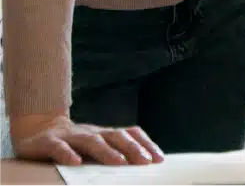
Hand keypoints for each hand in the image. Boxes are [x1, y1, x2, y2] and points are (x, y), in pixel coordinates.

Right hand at [10, 113, 162, 165]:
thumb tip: (141, 163)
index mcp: (104, 134)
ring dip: (106, 151)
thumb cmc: (73, 143)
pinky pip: (59, 147)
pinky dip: (67, 154)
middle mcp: (91, 132)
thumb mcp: (95, 147)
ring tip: (119, 162)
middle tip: (145, 161)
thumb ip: (113, 152)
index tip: (159, 158)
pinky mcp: (49, 142)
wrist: (38, 128)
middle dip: (132, 148)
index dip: (145, 144)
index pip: (129, 134)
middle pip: (115, 136)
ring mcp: (71, 136)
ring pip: (91, 141)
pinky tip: (75, 162)